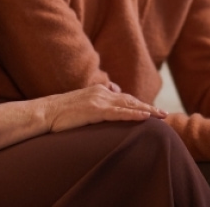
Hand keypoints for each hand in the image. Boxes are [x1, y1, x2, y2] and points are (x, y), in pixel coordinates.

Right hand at [43, 84, 167, 132]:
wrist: (45, 112)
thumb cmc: (60, 112)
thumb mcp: (80, 104)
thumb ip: (95, 102)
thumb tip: (107, 99)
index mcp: (99, 91)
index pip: (124, 98)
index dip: (139, 104)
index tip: (152, 111)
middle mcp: (102, 93)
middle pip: (131, 100)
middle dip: (148, 107)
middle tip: (164, 114)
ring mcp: (99, 101)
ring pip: (129, 105)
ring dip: (148, 110)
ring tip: (162, 116)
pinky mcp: (95, 110)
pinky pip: (119, 113)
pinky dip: (134, 114)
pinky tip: (146, 117)